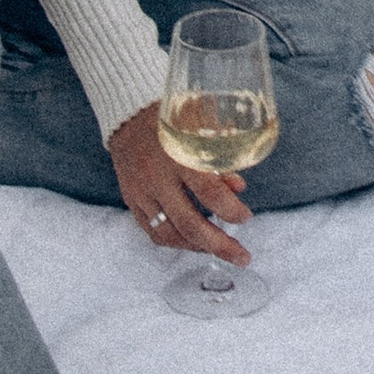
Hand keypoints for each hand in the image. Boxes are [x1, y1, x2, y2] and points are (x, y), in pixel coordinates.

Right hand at [108, 104, 249, 264]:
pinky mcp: (131, 201)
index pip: (208, 192)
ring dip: (197, 247)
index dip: (230, 210)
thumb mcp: (201, 129)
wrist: (128, 116)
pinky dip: (175, 241)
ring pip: (169, 233)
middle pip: (188, 223)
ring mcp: (141, 192)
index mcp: (178, 155)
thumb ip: (220, 158)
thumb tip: (240, 188)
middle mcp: (156, 177)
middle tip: (241, 257)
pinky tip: (192, 242)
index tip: (246, 217)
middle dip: (218, 244)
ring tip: (218, 250)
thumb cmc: (171, 119)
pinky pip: (152, 232)